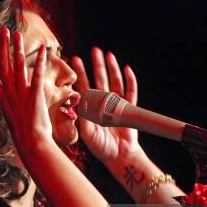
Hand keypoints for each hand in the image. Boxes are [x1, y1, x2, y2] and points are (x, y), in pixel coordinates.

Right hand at [0, 26, 51, 152]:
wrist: (31, 144)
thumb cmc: (24, 133)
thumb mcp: (12, 115)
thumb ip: (11, 101)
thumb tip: (11, 95)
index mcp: (1, 98)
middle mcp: (8, 94)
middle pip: (3, 65)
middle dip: (2, 45)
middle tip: (3, 30)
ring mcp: (21, 95)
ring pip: (17, 66)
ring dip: (17, 48)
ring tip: (17, 34)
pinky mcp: (35, 96)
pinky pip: (37, 75)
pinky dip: (40, 61)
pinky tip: (43, 49)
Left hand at [70, 47, 141, 162]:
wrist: (119, 156)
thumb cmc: (101, 147)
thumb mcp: (87, 133)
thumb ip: (83, 118)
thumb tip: (78, 102)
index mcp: (92, 108)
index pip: (85, 86)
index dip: (81, 74)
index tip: (75, 59)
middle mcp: (104, 103)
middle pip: (100, 80)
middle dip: (97, 65)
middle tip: (94, 50)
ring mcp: (117, 104)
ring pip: (115, 82)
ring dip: (112, 69)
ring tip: (109, 55)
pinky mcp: (129, 108)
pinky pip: (131, 92)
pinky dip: (130, 80)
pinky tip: (127, 69)